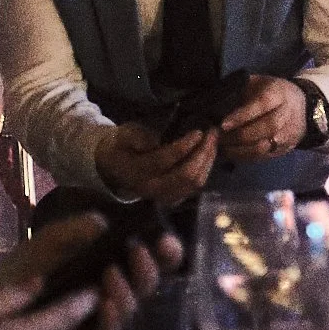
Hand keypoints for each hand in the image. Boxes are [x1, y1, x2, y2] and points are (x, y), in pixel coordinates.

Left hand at [0, 213, 184, 329]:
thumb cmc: (26, 267)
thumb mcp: (48, 240)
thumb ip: (73, 230)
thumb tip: (103, 223)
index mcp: (111, 262)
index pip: (149, 258)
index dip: (165, 252)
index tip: (165, 240)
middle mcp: (113, 289)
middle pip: (147, 285)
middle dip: (149, 270)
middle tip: (137, 252)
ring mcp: (101, 316)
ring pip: (131, 309)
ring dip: (127, 292)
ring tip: (112, 276)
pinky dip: (110, 320)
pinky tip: (104, 304)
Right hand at [94, 121, 217, 206]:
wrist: (115, 165)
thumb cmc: (121, 144)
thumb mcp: (123, 134)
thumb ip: (136, 136)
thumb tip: (154, 141)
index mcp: (137, 172)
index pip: (164, 161)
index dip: (183, 147)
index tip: (197, 132)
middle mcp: (152, 189)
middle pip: (185, 176)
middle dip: (202, 154)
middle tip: (211, 134)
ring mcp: (164, 196)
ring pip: (193, 184)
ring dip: (207, 162)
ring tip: (213, 141)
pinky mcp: (174, 197)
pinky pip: (195, 187)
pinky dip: (205, 170)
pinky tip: (208, 154)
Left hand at [217, 75, 306, 163]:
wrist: (302, 107)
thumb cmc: (272, 91)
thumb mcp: (258, 82)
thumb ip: (241, 88)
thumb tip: (216, 101)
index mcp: (279, 93)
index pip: (262, 105)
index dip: (242, 116)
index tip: (223, 124)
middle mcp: (287, 114)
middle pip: (266, 128)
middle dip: (240, 136)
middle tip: (219, 138)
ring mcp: (289, 134)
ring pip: (265, 146)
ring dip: (241, 150)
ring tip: (222, 148)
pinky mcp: (285, 149)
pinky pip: (265, 156)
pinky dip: (246, 157)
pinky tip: (232, 153)